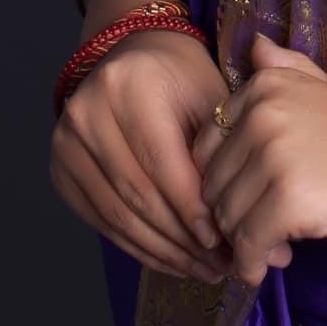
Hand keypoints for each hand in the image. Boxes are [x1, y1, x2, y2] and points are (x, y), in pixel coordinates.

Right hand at [50, 29, 240, 283]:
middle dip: (183, 240)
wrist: (133, 56)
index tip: (226, 243)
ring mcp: (66, 144)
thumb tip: (265, 235)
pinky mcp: (61, 170)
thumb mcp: (211, 99)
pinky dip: (140, 246)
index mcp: (128, 86)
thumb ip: (229, 158)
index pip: (162, 164)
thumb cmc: (183, 77)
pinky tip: (172, 259)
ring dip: (163, 251)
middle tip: (221, 266)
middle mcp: (88, 113)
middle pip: (138, 195)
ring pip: (119, 216)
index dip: (194, 210)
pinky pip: (103, 221)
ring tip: (203, 270)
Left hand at [191, 32, 326, 288]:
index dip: (225, 180)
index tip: (252, 197)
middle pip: (214, 185)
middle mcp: (263, 114)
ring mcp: (275, 157)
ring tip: (278, 244)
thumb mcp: (324, 88)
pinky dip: (255, 262)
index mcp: (265, 87)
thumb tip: (255, 45)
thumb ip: (284, 69)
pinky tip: (277, 261)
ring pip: (227, 218)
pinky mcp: (289, 201)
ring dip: (246, 241)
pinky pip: (249, 244)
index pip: (208, 148)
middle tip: (267, 229)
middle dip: (234, 215)